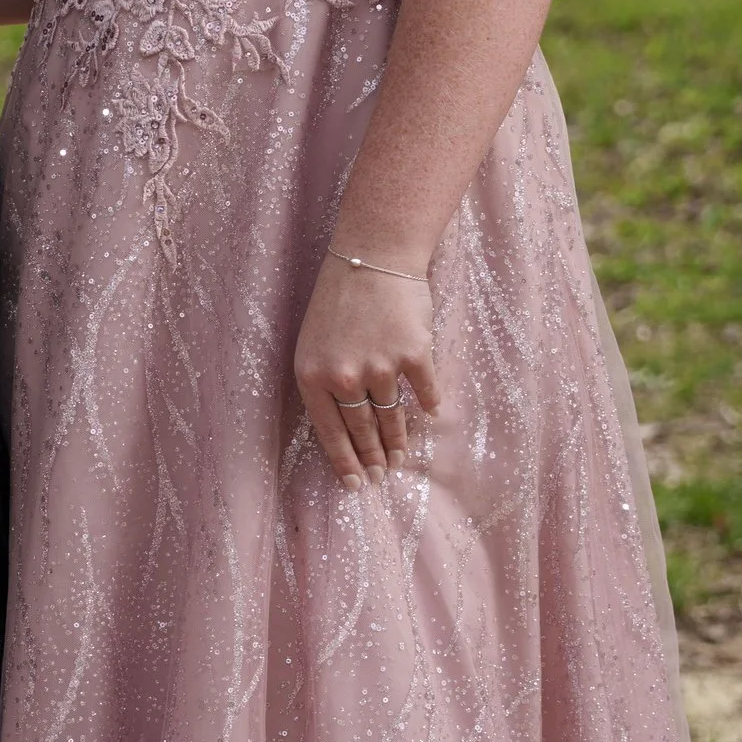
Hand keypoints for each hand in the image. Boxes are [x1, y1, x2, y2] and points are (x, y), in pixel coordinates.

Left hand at [294, 257, 436, 482]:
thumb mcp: (314, 342)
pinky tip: (429, 415)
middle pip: (362, 430)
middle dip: (373, 458)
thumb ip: (326, 381)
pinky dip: (428, 405)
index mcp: (312, 375)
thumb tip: (346, 422)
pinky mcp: (413, 355)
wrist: (371, 256)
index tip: (356, 485)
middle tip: (382, 476)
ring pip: (391, 416)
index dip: (345, 462)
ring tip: (401, 458)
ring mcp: (380, 367)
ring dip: (398, 441)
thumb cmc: (338, 297)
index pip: (329, 433)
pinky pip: (423, 391)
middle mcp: (344, 377)